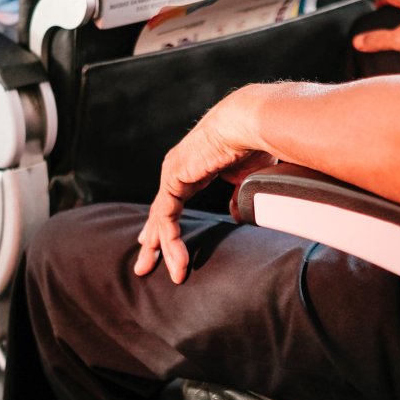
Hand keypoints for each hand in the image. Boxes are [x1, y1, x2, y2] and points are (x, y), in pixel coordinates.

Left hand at [134, 88, 272, 283]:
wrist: (250, 124)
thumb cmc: (254, 143)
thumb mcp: (247, 178)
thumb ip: (238, 196)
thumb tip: (235, 215)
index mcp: (193, 167)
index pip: (172, 201)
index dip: (166, 223)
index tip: (158, 243)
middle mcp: (178, 170)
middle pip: (160, 212)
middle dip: (152, 240)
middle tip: (144, 265)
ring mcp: (172, 174)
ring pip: (160, 219)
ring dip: (162, 249)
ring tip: (172, 274)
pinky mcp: (173, 179)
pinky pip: (166, 217)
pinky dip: (169, 241)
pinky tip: (176, 262)